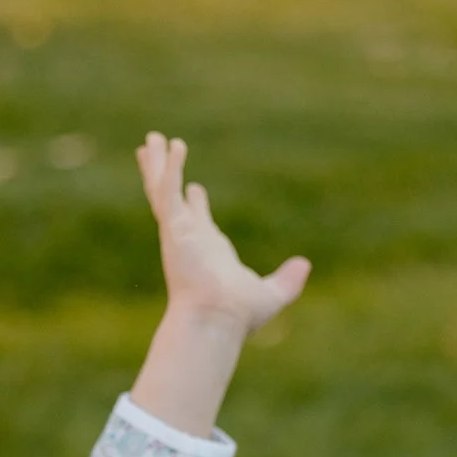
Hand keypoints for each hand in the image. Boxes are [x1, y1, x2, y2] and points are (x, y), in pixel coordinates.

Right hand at [136, 133, 309, 341]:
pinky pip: (168, 190)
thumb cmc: (238, 314)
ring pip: (162, 190)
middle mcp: (190, 238)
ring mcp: (178, 231)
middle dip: (166, 177)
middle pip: (173, 200)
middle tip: (158, 156)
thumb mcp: (271, 295)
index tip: (195, 190)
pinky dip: (169, 167)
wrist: (216, 319)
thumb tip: (305, 265)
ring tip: (151, 138)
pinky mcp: (173, 227)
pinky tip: (174, 146)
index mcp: (210, 251)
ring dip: (156, 163)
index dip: (196, 204)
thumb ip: (288, 280)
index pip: (199, 221)